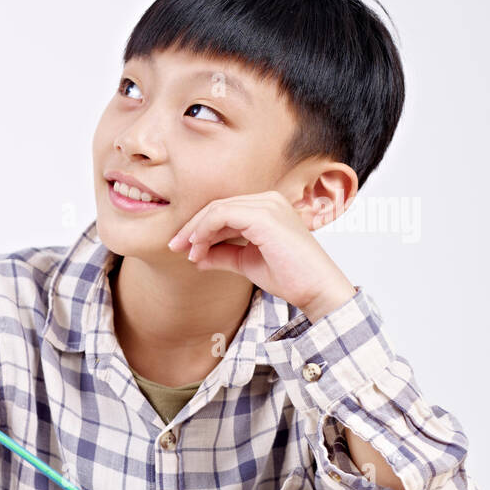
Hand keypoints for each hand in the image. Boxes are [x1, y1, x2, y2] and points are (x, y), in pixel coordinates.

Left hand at [166, 190, 355, 321]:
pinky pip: (223, 215)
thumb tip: (196, 257)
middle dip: (192, 227)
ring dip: (196, 231)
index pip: (224, 210)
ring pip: (217, 209)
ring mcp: (268, 205)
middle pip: (217, 206)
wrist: (315, 289)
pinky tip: (197, 248)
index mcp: (267, 208)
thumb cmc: (289, 276)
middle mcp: (268, 200)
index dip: (199, 228)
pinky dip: (205, 230)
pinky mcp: (264, 216)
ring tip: (187, 252)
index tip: (183, 249)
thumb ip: (223, 255)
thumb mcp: (246, 262)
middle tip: (174, 247)